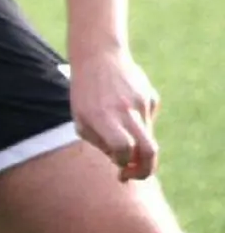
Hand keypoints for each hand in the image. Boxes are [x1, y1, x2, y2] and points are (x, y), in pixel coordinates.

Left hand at [70, 48, 159, 180]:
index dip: (125, 165)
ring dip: (138, 146)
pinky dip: (137, 125)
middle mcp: (125, 110)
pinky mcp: (150, 97)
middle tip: (136, 176)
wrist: (98, 57)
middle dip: (146, 170)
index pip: (123, 149)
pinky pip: (147, 120)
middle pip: (148, 150)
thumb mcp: (81, 120)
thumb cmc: (84, 94)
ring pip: (148, 137)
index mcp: (103, 117)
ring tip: (119, 133)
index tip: (121, 172)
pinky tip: (123, 109)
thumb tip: (123, 163)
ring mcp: (141, 103)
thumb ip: (100, 143)